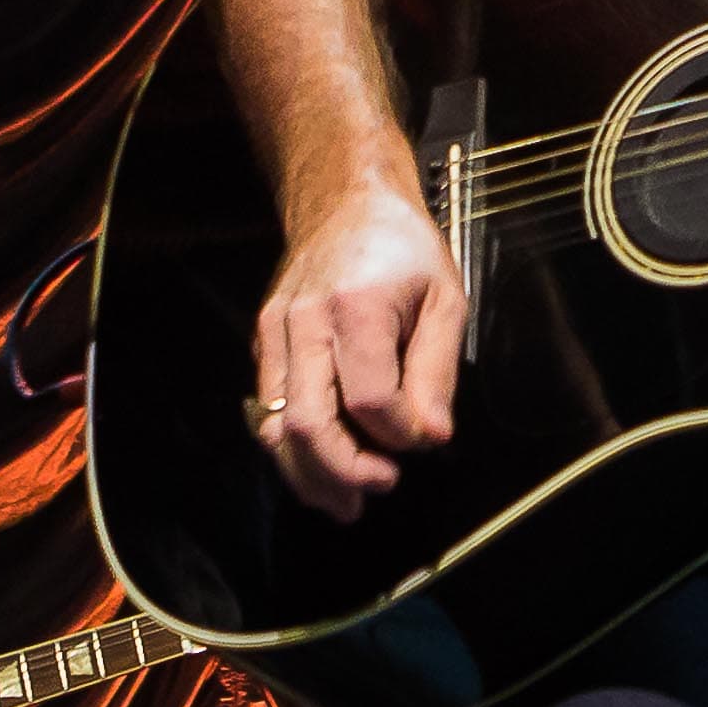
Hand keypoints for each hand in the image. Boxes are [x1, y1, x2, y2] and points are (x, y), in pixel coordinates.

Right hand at [252, 180, 464, 523]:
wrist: (344, 201)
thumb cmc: (403, 250)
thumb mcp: (444, 299)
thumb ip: (436, 372)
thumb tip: (431, 437)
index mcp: (354, 306)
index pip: (369, 401)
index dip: (398, 435)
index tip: (424, 438)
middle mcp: (303, 322)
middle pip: (309, 424)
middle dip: (346, 472)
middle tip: (382, 488)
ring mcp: (274, 333)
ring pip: (277, 427)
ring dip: (311, 477)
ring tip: (346, 505)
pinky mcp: (262, 342)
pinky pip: (269, 410)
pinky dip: (292, 451)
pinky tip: (321, 472)